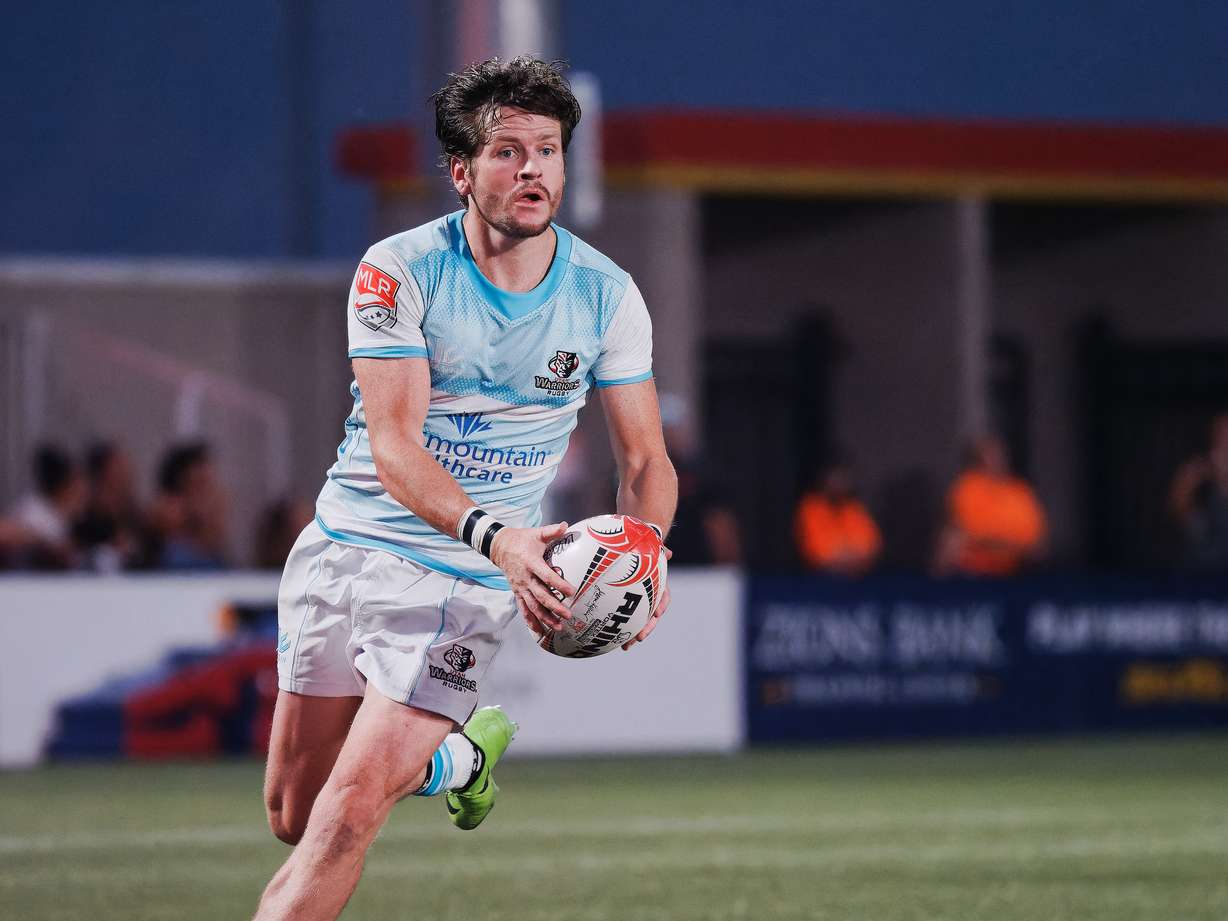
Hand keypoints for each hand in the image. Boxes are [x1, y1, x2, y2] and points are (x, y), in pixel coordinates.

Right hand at [489, 522, 576, 636]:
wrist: (498, 546)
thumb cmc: (521, 540)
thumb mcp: (536, 533)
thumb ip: (551, 531)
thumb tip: (565, 525)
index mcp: (531, 563)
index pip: (547, 576)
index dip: (559, 584)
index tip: (571, 591)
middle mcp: (525, 578)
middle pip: (541, 596)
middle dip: (554, 607)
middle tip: (568, 614)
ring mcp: (520, 587)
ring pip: (533, 606)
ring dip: (545, 618)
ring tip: (558, 627)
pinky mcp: (517, 592)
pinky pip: (524, 609)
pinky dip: (531, 621)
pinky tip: (539, 631)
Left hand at [622, 546, 671, 650]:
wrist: (628, 550)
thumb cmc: (639, 549)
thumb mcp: (649, 549)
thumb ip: (657, 550)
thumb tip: (669, 552)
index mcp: (656, 584)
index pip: (663, 596)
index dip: (662, 605)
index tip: (658, 613)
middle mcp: (649, 596)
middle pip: (651, 616)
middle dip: (646, 628)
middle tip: (639, 638)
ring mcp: (636, 602)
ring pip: (637, 621)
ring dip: (633, 635)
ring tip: (625, 646)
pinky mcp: (622, 605)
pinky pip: (621, 618)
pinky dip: (617, 628)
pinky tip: (607, 638)